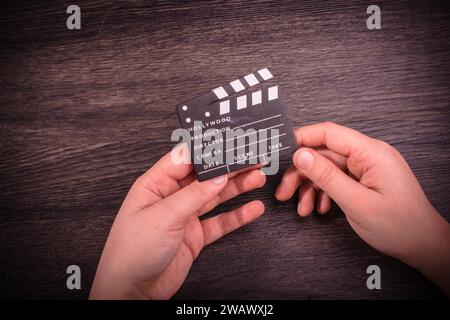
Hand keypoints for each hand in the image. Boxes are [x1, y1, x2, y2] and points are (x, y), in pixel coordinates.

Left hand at [90, 145, 265, 298]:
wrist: (132, 290)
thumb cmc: (132, 251)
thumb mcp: (164, 216)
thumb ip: (194, 195)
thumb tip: (218, 175)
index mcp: (156, 185)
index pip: (185, 159)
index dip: (208, 150)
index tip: (230, 143)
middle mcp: (171, 198)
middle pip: (204, 177)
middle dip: (228, 167)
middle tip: (251, 159)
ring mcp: (184, 217)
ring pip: (214, 197)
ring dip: (236, 187)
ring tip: (257, 177)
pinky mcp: (194, 236)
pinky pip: (219, 222)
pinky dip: (237, 215)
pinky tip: (252, 208)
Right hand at [276, 122, 449, 295]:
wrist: (422, 245)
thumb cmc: (399, 226)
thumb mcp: (357, 202)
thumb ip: (327, 177)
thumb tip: (301, 155)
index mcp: (371, 153)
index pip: (329, 133)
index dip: (301, 138)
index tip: (280, 151)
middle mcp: (367, 155)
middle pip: (323, 154)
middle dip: (301, 173)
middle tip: (284, 191)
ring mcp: (365, 168)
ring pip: (326, 169)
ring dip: (309, 187)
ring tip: (300, 208)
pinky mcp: (363, 180)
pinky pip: (335, 180)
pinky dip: (322, 193)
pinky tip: (318, 208)